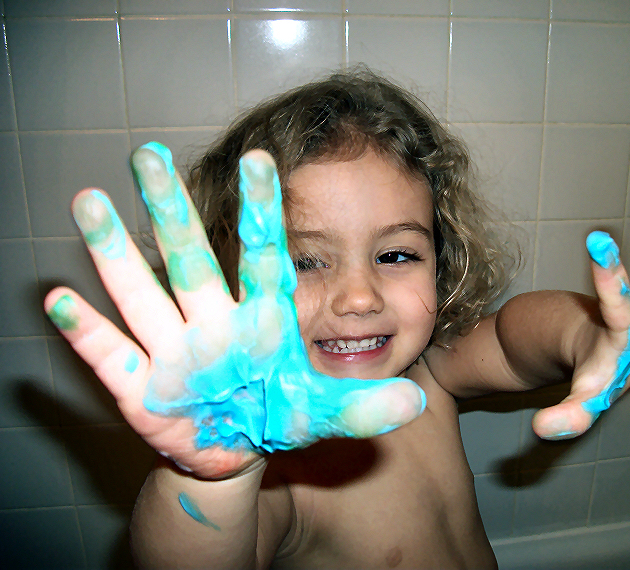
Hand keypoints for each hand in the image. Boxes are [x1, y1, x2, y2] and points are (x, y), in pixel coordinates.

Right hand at [45, 143, 425, 478]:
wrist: (235, 452)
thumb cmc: (277, 414)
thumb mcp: (324, 414)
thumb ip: (364, 407)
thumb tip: (416, 403)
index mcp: (260, 320)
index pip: (264, 255)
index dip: (263, 210)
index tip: (261, 156)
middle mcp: (212, 323)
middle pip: (191, 259)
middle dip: (171, 210)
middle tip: (148, 154)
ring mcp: (174, 352)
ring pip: (142, 294)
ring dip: (115, 254)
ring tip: (88, 202)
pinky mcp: (142, 389)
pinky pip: (111, 358)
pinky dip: (87, 334)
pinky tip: (60, 300)